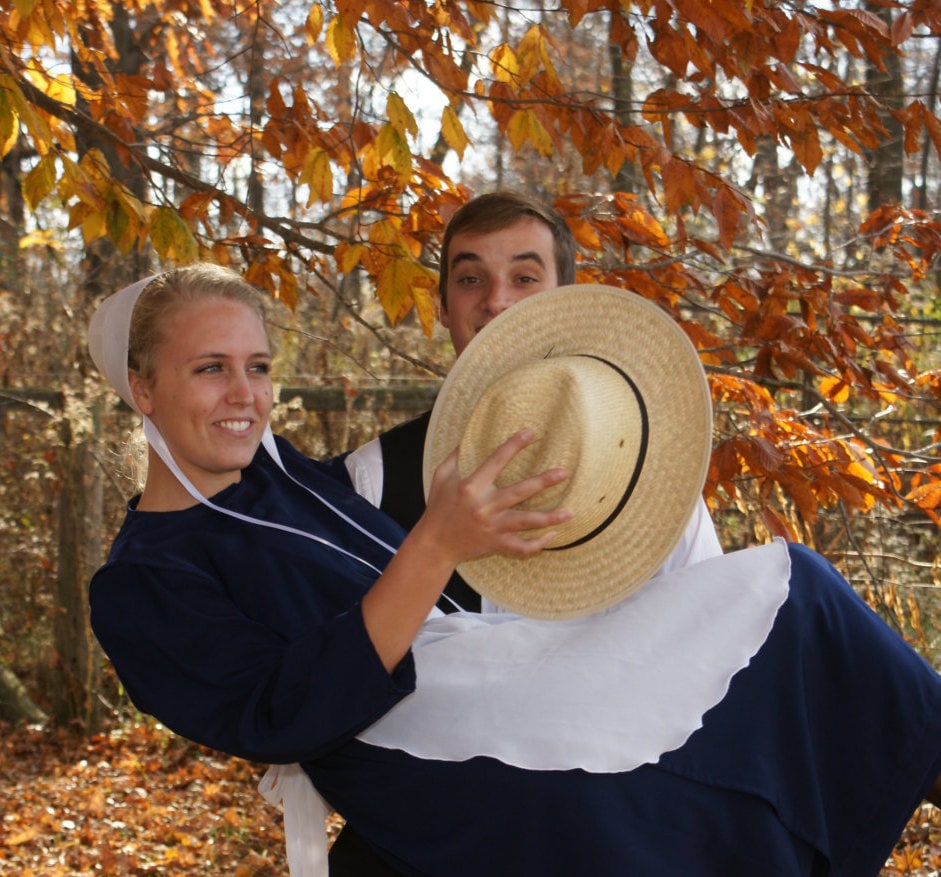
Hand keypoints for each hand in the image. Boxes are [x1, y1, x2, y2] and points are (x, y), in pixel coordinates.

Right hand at [419, 428, 571, 567]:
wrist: (434, 545)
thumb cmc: (438, 507)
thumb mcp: (441, 477)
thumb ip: (455, 456)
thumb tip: (468, 434)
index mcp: (471, 487)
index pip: (496, 461)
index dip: (514, 445)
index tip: (531, 432)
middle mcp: (484, 507)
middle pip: (519, 492)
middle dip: (543, 482)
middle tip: (564, 472)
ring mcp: (492, 527)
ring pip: (526, 522)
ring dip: (549, 518)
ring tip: (570, 512)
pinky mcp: (496, 544)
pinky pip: (521, 547)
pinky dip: (538, 544)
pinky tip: (553, 536)